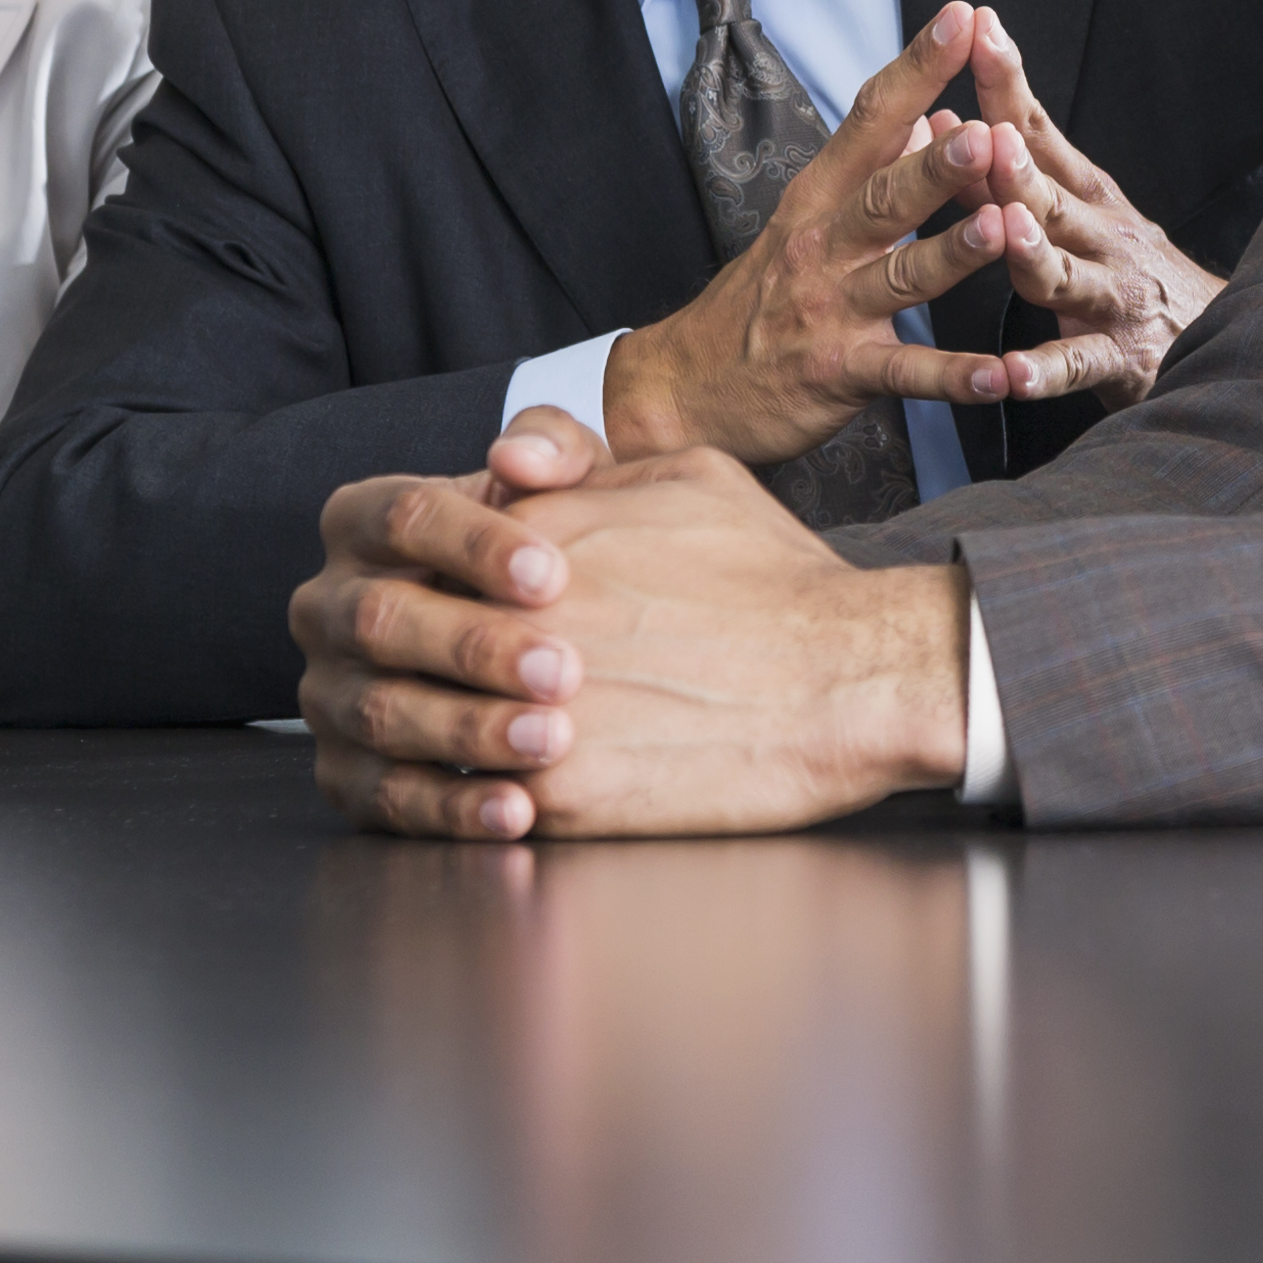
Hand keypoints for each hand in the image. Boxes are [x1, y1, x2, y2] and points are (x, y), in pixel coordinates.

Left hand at [296, 415, 967, 839]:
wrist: (851, 679)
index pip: (423, 556)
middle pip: (411, 642)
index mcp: (536, 536)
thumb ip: (579, 459)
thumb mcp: (683, 474)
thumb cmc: (774, 577)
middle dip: (416, 660)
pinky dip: (477, 803)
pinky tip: (501, 796)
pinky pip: (477, 803)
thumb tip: (503, 464)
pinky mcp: (561, 797)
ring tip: (463, 740)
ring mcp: (532, 711)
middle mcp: (519, 620)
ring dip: (436, 735)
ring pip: (430, 728)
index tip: (450, 604)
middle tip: (431, 679)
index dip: (436, 584)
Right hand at [604, 2, 1042, 464]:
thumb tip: (923, 110)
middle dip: (936, 163)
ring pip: (901, 277)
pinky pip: (905, 374)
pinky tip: (1000, 376)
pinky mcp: (841, 374)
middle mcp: (823, 247)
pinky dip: (953, 376)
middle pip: (885, 196)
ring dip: (953, 254)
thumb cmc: (758, 297)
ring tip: (1002, 231)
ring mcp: (832, 311)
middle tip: (984, 130)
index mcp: (818, 198)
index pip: (870, 120)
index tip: (962, 18)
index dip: (916, 69)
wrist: (683, 389)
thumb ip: (867, 167)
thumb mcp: (803, 218)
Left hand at [945, 6, 1218, 401]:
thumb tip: (939, 113)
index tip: (980, 29)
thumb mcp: (1076, 209)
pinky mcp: (1120, 359)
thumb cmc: (1126, 267)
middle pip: (1053, 197)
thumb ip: (1006, 169)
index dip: (1009, 82)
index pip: (1040, 131)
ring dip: (1034, 252)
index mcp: (1087, 196)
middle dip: (1019, 165)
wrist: (1223, 337)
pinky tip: (1013, 375)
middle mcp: (1103, 237)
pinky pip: (1077, 366)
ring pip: (1065, 274)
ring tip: (1008, 233)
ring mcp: (1113, 297)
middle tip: (990, 132)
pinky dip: (1045, 371)